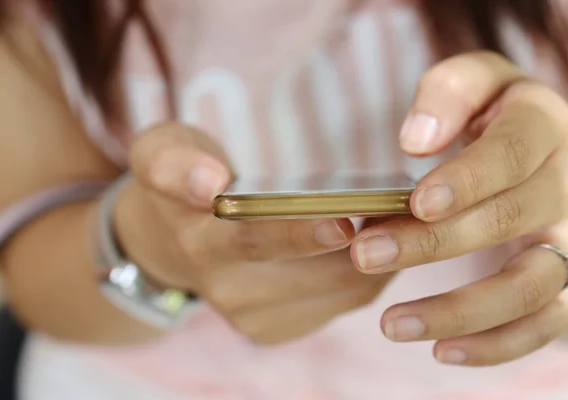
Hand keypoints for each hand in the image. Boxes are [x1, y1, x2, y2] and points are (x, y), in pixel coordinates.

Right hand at [115, 123, 389, 343]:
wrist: (169, 246)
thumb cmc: (178, 186)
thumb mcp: (159, 154)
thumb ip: (172, 163)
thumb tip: (208, 182)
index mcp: (199, 242)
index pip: (251, 242)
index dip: (297, 235)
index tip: (343, 221)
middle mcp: (228, 290)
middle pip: (308, 273)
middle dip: (363, 246)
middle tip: (408, 210)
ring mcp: (255, 317)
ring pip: (338, 291)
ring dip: (378, 258)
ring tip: (406, 216)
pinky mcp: (278, 329)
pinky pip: (342, 302)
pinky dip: (372, 272)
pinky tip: (386, 239)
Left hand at [350, 52, 567, 365]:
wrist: (562, 158)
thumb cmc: (502, 120)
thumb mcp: (481, 84)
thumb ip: (449, 93)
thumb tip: (415, 138)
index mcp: (544, 128)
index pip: (511, 153)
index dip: (467, 179)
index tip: (416, 201)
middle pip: (505, 221)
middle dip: (430, 243)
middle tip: (364, 254)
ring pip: (527, 286)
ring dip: (459, 311)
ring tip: (392, 324)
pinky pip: (543, 323)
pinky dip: (496, 345)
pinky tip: (441, 351)